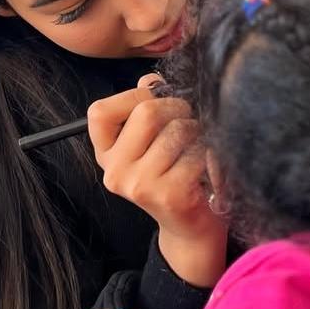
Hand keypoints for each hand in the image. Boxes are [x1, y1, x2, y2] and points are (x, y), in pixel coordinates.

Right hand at [88, 74, 226, 287]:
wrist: (190, 228)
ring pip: (177, 130)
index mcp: (106, 155)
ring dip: (197, 130)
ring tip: (199, 145)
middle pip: (145, 112)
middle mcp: (115, 172)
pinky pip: (196, 152)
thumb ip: (146, 106)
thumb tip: (150, 80)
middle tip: (191, 120)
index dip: (133, 96)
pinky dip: (209, 152)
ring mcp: (139, 185)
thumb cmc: (174, 175)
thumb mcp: (152, 142)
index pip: (100, 112)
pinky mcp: (168, 194)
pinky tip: (207, 165)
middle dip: (177, 108)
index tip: (155, 101)